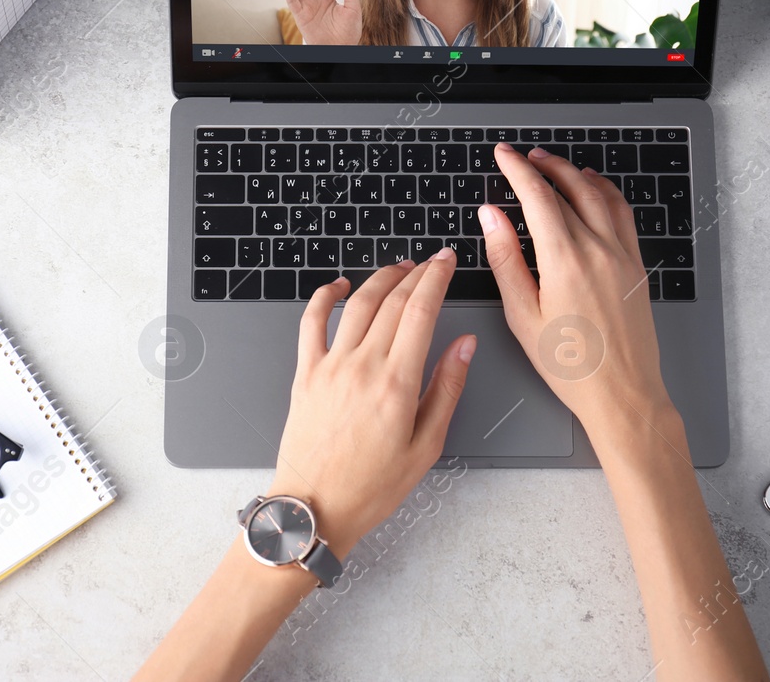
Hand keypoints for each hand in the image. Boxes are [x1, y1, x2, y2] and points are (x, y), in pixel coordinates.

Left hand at [266, 254, 473, 551]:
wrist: (315, 507)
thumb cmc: (371, 487)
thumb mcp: (426, 445)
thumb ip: (446, 388)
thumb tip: (464, 345)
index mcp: (396, 384)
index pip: (421, 312)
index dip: (437, 279)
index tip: (447, 262)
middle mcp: (361, 367)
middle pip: (392, 301)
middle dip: (417, 273)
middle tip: (432, 262)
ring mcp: (329, 367)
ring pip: (357, 304)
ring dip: (380, 279)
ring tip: (399, 269)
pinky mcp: (305, 374)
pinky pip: (311, 322)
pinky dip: (325, 296)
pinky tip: (340, 286)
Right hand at [480, 144, 677, 445]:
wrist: (622, 393)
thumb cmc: (570, 365)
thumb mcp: (522, 315)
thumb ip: (505, 258)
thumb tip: (492, 216)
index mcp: (565, 260)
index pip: (537, 196)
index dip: (517, 170)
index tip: (503, 155)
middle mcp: (598, 249)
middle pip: (569, 189)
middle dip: (542, 166)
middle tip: (523, 157)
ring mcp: (622, 255)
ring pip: (599, 195)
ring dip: (574, 173)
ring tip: (554, 165)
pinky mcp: (636, 266)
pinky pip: (622, 213)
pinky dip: (605, 192)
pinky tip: (594, 190)